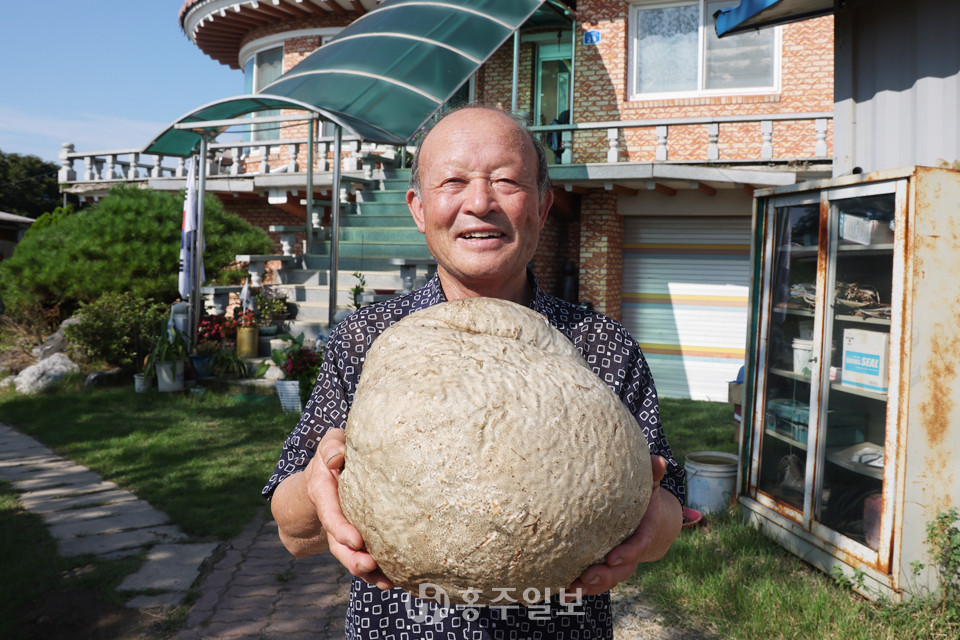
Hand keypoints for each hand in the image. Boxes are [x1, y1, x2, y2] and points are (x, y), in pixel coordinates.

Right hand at [300, 430, 394, 589]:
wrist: (326, 474)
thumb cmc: (335, 453)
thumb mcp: (330, 444)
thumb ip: (330, 447)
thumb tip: (336, 456)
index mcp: (324, 494)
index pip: (330, 515)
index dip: (341, 530)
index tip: (356, 541)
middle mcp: (333, 517)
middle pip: (339, 544)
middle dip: (353, 559)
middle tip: (369, 565)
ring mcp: (344, 530)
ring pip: (351, 557)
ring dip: (366, 571)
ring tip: (386, 582)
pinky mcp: (359, 537)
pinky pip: (365, 556)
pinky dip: (377, 572)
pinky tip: (394, 581)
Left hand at [565, 455, 681, 598]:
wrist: (648, 522)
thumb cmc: (643, 499)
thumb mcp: (648, 486)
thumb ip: (652, 475)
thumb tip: (659, 459)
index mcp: (644, 532)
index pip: (638, 545)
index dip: (628, 553)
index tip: (612, 556)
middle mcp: (632, 552)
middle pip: (622, 570)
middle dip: (605, 576)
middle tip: (587, 577)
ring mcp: (620, 563)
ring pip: (608, 580)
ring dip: (590, 588)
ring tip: (569, 591)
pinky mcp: (606, 567)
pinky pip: (596, 582)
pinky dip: (580, 589)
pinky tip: (562, 592)